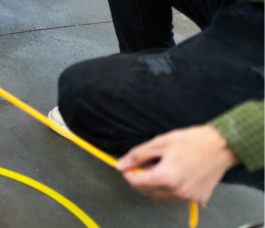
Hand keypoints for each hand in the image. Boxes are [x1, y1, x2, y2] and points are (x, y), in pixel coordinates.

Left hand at [116, 125, 239, 202]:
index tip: (129, 165)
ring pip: (160, 197)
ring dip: (154, 186)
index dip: (129, 172)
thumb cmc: (191, 141)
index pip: (135, 182)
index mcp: (166, 177)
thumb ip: (137, 156)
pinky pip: (175, 197)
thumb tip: (120, 165)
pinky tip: (175, 175)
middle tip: (146, 165)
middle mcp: (177, 191)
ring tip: (162, 168)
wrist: (221, 146)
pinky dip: (169, 189)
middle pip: (146, 191)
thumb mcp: (160, 143)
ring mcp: (188, 197)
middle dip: (140, 179)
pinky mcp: (198, 198)